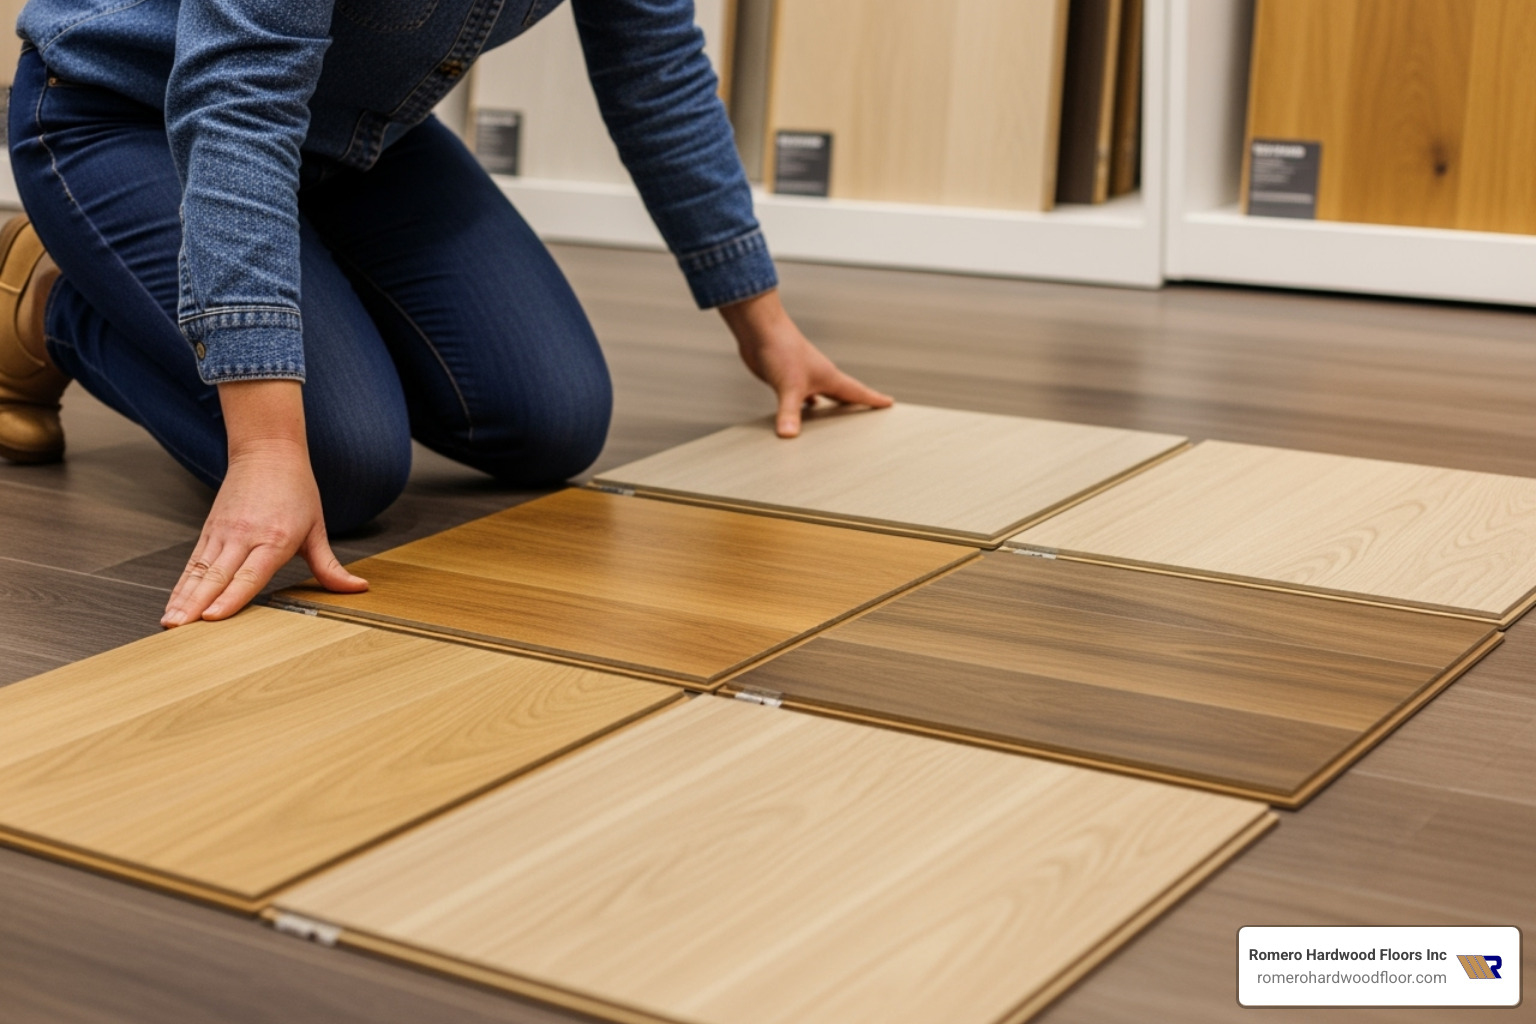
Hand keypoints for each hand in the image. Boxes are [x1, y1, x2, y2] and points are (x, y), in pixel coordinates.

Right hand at [161, 382, 365, 626]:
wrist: (268, 451)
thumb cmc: (296, 490)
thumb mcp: (317, 528)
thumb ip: (330, 566)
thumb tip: (359, 588)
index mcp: (274, 538)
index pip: (249, 574)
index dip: (230, 597)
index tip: (213, 617)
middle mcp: (244, 536)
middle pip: (218, 575)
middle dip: (197, 604)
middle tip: (180, 627)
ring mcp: (223, 533)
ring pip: (200, 570)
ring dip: (183, 597)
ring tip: (169, 622)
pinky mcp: (210, 530)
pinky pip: (194, 562)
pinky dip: (182, 584)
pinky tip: (174, 603)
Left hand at [719, 289, 891, 436]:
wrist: (760, 329)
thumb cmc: (781, 348)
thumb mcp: (789, 386)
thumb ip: (790, 412)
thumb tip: (788, 435)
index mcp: (828, 377)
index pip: (857, 390)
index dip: (874, 398)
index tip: (889, 403)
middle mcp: (819, 376)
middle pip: (843, 393)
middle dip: (856, 403)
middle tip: (871, 410)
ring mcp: (803, 375)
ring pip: (823, 394)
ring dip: (831, 405)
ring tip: (839, 417)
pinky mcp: (786, 376)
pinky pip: (801, 394)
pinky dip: (805, 403)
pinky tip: (803, 408)